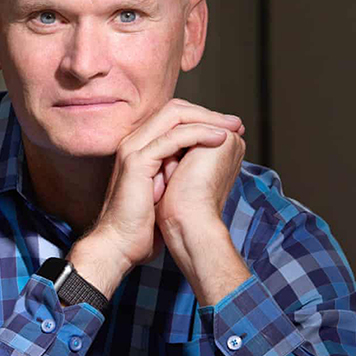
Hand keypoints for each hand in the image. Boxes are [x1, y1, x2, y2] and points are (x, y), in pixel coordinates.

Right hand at [68, 99, 242, 298]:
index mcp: (140, 146)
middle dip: (208, 113)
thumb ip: (178, 171)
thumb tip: (206, 165)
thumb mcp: (166, 190)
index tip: (229, 128)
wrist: (120, 245)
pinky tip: (220, 139)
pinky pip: (173, 137)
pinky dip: (199, 133)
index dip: (202, 117)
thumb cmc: (143, 225)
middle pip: (175, 109)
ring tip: (232, 128)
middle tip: (235, 123)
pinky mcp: (137, 162)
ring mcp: (133, 149)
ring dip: (208, 119)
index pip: (173, 116)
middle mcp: (134, 142)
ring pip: (174, 116)